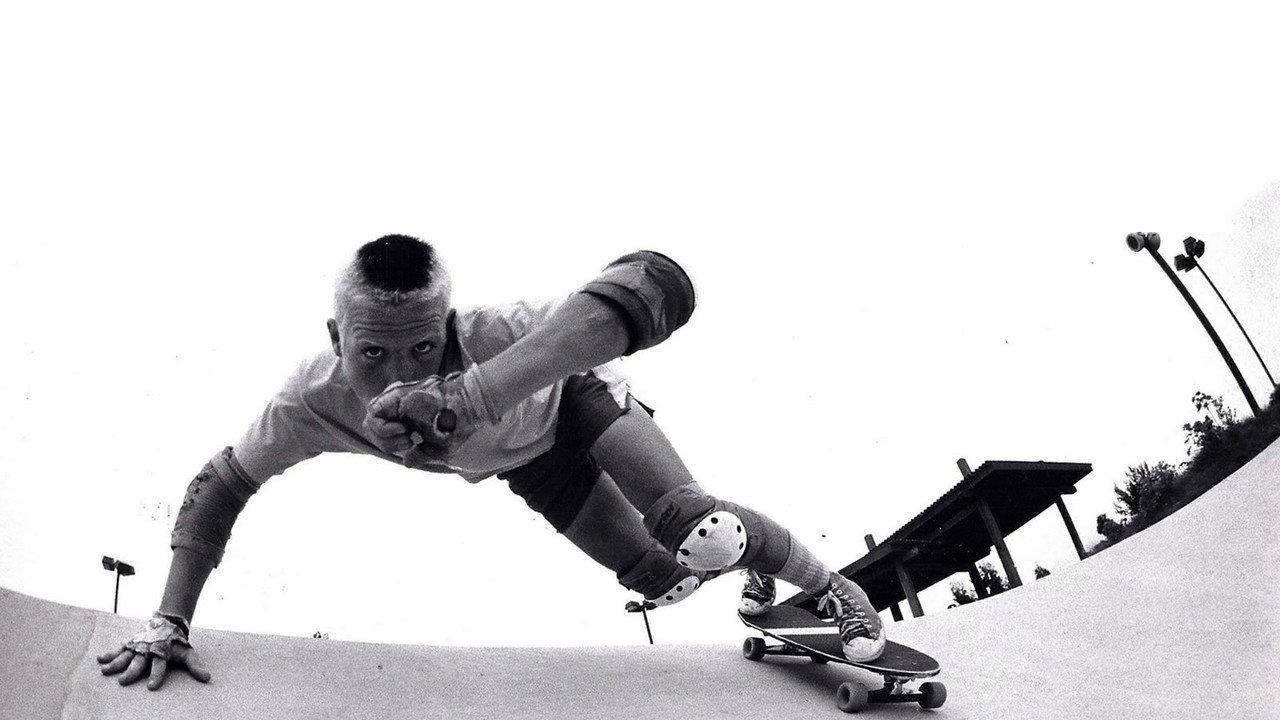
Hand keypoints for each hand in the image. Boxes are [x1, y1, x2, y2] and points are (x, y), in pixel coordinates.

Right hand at [97, 613, 211, 690]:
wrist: (170, 623)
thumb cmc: (178, 643)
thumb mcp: (188, 653)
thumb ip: (195, 666)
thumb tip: (208, 678)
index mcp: (162, 654)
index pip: (159, 667)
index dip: (156, 676)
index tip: (151, 687)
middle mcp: (148, 651)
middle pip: (139, 663)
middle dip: (131, 672)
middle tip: (123, 681)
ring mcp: (138, 646)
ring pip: (125, 656)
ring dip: (115, 664)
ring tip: (105, 671)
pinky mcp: (131, 643)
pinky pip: (118, 649)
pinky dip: (109, 653)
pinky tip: (99, 659)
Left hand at [364, 371, 482, 466]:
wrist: (466, 410)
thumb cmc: (457, 428)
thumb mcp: (436, 447)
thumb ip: (420, 454)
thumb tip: (406, 462)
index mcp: (409, 419)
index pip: (383, 434)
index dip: (390, 444)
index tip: (410, 445)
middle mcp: (400, 409)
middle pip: (373, 429)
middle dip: (386, 443)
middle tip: (408, 442)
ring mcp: (396, 401)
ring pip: (370, 423)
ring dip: (386, 438)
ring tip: (408, 436)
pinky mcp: (394, 396)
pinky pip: (373, 413)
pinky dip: (384, 428)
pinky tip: (404, 429)